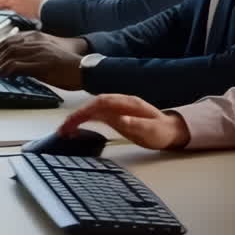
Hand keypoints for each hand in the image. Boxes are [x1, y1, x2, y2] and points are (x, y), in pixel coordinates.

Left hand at [0, 32, 87, 89]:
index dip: (0, 47)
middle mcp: (36, 42)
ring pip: (10, 54)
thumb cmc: (68, 63)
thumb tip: (21, 61)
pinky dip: (6, 71)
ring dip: (0, 64)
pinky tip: (5, 76)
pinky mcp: (39, 65)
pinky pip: (15, 66)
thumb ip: (36, 51)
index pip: (12, 39)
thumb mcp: (50, 51)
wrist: (83, 68)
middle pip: (8, 45)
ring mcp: (37, 52)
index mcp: (38, 37)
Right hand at [58, 95, 190, 149]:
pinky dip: (84, 120)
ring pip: (92, 109)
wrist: (171, 130)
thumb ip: (137, 124)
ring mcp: (116, 108)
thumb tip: (121, 119)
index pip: (101, 102)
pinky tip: (76, 128)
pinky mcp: (115, 115)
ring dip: (77, 118)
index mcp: (127, 103)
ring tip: (65, 130)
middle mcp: (119, 103)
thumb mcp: (152, 130)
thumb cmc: (162, 131)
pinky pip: (95, 115)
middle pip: (93, 104)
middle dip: (76, 115)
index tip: (74, 122)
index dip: (86, 110)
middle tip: (63, 130)